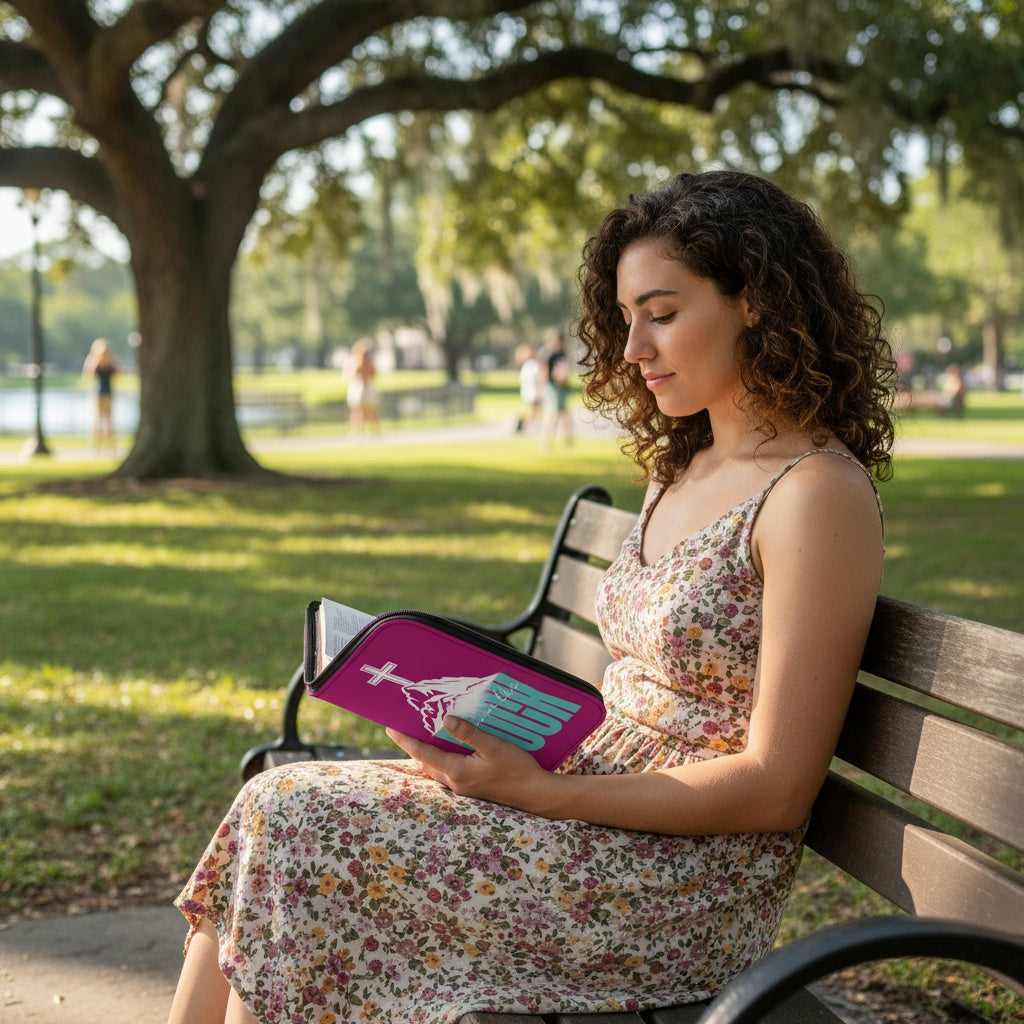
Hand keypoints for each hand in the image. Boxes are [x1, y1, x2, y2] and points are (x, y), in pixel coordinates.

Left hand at [386, 715, 548, 810]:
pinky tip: (444, 751)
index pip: (423, 753)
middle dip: (412, 747)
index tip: (390, 728)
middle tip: (401, 729)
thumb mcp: (494, 746)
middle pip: (425, 763)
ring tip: (418, 737)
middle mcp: (455, 782)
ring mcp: (463, 788)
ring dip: (425, 755)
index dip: (406, 740)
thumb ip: (469, 733)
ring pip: (435, 769)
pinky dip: (438, 760)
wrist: (535, 795)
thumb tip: (446, 720)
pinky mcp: (471, 789)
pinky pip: (446, 773)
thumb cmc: (517, 769)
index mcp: (457, 771)